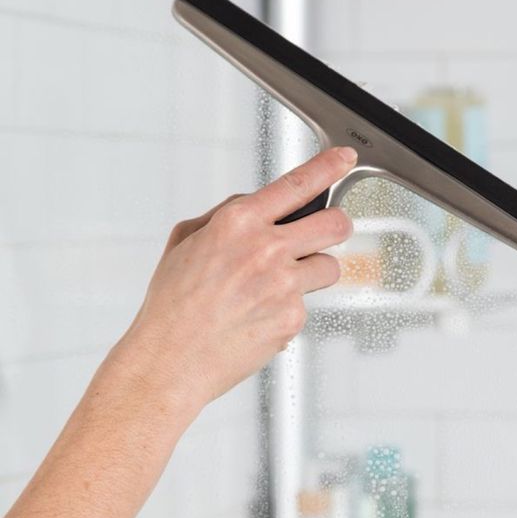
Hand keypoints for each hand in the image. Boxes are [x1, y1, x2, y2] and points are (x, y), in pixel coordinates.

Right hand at [115, 146, 356, 418]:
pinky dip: (287, 310)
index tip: (345, 159)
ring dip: (313, 272)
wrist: (170, 359)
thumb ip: (225, 216)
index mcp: (238, 223)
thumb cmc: (172, 306)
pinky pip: (306, 305)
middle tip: (326, 232)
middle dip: (336, 225)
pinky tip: (258, 317)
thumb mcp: (185, 242)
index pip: (296, 185)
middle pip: (335, 224)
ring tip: (277, 287)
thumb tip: (254, 205)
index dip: (329, 167)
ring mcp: (284, 286)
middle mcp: (266, 250)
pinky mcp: (292, 318)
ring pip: (329, 267)